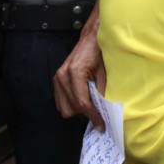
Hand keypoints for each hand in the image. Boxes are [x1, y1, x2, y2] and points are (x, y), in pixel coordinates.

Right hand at [53, 11, 105, 129]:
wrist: (90, 38)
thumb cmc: (99, 52)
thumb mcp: (104, 71)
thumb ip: (103, 91)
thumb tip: (106, 111)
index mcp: (75, 73)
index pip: (82, 103)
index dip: (93, 116)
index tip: (101, 125)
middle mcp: (63, 76)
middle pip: (72, 108)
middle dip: (86, 113)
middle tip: (99, 114)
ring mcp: (58, 78)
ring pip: (64, 108)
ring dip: (78, 110)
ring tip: (91, 105)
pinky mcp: (57, 79)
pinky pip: (60, 101)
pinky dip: (71, 104)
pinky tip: (83, 100)